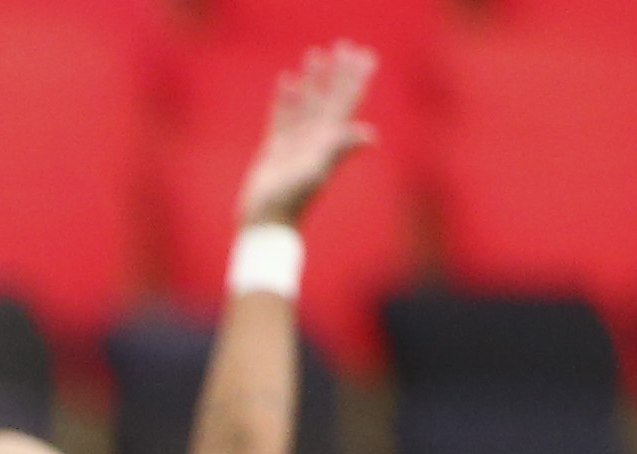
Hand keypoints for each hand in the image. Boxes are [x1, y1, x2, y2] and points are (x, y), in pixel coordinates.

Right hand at [237, 43, 374, 231]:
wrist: (267, 224)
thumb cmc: (290, 202)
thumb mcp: (316, 173)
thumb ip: (339, 150)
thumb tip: (368, 134)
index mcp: (328, 139)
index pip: (345, 101)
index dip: (353, 77)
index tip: (362, 55)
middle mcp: (316, 138)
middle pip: (328, 97)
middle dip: (335, 72)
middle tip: (341, 46)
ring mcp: (296, 143)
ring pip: (307, 103)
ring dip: (311, 80)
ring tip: (313, 55)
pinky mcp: (276, 150)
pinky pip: (283, 116)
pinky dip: (285, 98)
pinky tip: (286, 81)